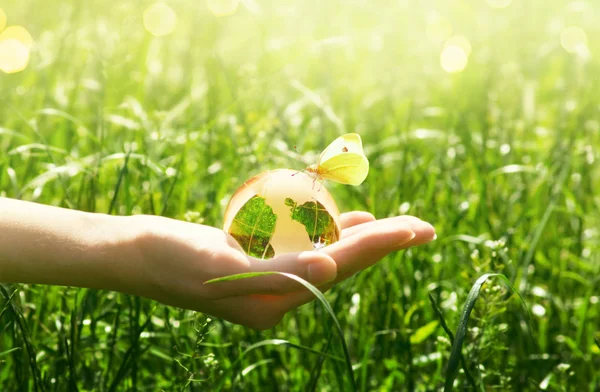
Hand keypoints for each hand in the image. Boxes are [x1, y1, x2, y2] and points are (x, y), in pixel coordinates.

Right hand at [132, 212, 434, 328]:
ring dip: (362, 239)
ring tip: (397, 226)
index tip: (417, 228)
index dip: (380, 246)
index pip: (339, 269)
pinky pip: (302, 246)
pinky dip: (326, 231)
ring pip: (327, 255)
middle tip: (424, 226)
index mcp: (275, 303)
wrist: (134, 253)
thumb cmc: (170, 258)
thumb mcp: (220, 266)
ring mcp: (268, 278)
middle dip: (384, 244)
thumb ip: (277, 272)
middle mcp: (278, 296)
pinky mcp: (257, 260)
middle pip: (342, 264)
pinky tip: (346, 220)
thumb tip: (331, 270)